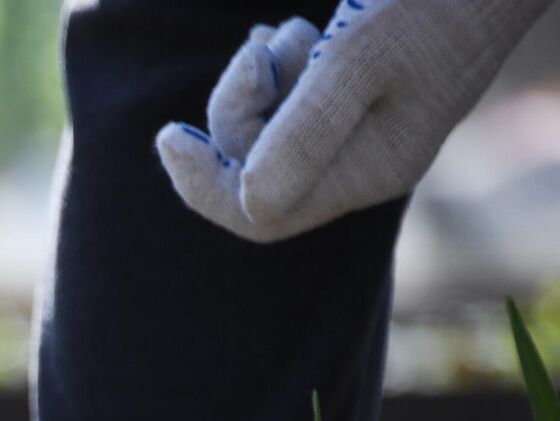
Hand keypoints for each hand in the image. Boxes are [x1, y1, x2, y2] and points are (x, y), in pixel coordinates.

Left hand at [156, 0, 551, 243]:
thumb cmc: (432, 3)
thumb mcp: (358, 59)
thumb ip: (303, 132)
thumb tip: (247, 199)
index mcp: (366, 173)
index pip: (259, 216)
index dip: (203, 186)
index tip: (170, 136)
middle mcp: (364, 165)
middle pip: (256, 169)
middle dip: (237, 110)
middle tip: (258, 51)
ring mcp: (365, 134)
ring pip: (270, 131)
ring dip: (259, 82)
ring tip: (293, 33)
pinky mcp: (362, 100)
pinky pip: (295, 106)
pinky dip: (279, 72)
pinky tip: (296, 34)